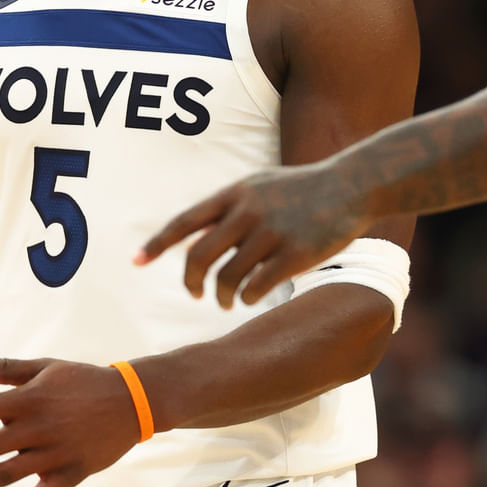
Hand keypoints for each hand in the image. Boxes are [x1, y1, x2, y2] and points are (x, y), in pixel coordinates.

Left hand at [135, 162, 372, 306]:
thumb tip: (191, 237)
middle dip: (190, 282)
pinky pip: (258, 287)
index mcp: (234, 193)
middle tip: (196, 293)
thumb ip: (226, 208)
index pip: (183, 221)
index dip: (156, 244)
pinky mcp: (297, 254)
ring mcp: (272, 233)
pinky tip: (252, 297)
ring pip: (227, 278)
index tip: (135, 262)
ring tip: (228, 301)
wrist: (351, 186)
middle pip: (198, 257)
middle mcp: (248, 211)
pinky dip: (249, 298)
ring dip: (222, 296)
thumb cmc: (299, 189)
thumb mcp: (258, 186)